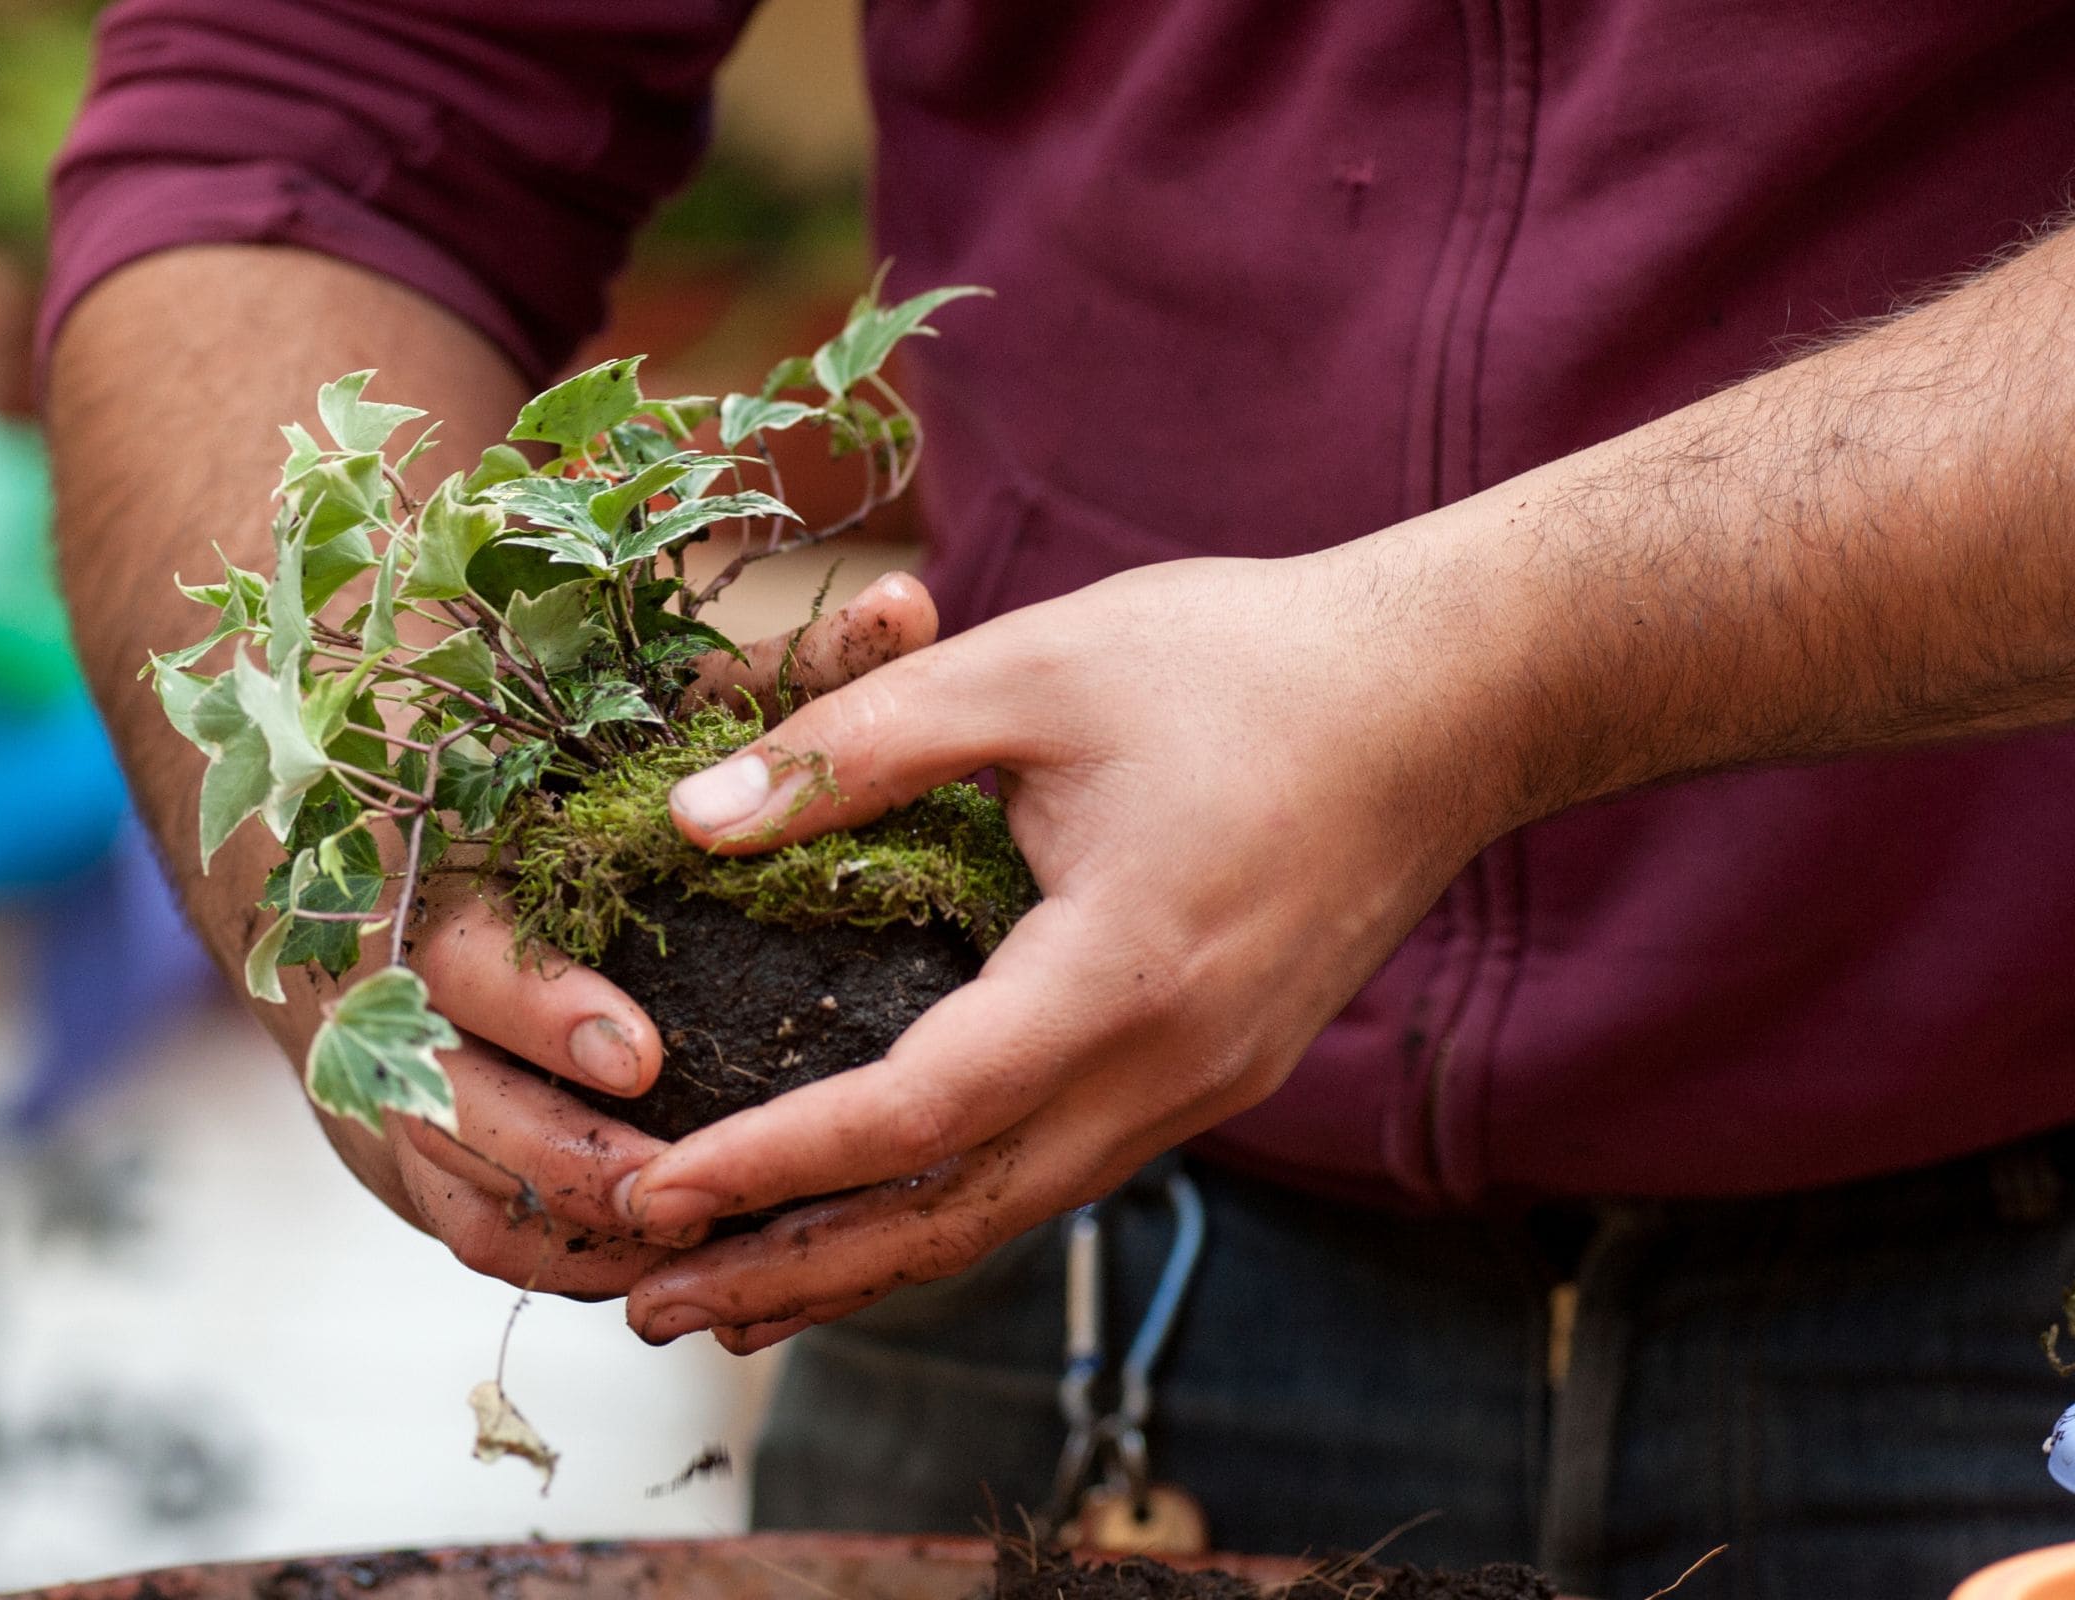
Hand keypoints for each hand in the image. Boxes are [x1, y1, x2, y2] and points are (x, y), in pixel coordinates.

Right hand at [330, 573, 946, 1296]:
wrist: (340, 809)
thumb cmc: (534, 746)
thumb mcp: (634, 700)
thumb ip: (769, 674)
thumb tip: (907, 603)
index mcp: (423, 864)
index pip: (455, 953)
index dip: (541, 1013)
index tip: (643, 1056)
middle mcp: (378, 977)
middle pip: (442, 1093)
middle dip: (557, 1153)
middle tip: (675, 1191)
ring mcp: (377, 1069)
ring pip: (452, 1177)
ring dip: (563, 1223)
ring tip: (684, 1240)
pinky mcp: (394, 1135)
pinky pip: (462, 1221)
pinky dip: (548, 1255)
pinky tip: (646, 1266)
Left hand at [610, 550, 1514, 1349]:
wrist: (1453, 697)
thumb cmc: (1244, 661)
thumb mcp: (1029, 667)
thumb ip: (854, 746)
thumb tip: (692, 822)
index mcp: (1118, 974)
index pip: (915, 1114)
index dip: (774, 1165)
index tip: (652, 1197)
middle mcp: (1167, 1071)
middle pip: (953, 1217)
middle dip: (792, 1270)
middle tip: (647, 1310)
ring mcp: (1201, 1091)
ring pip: (1005, 1215)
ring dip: (863, 1264)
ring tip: (727, 1301)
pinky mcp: (1211, 1078)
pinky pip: (1054, 1176)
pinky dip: (944, 1213)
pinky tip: (870, 1224)